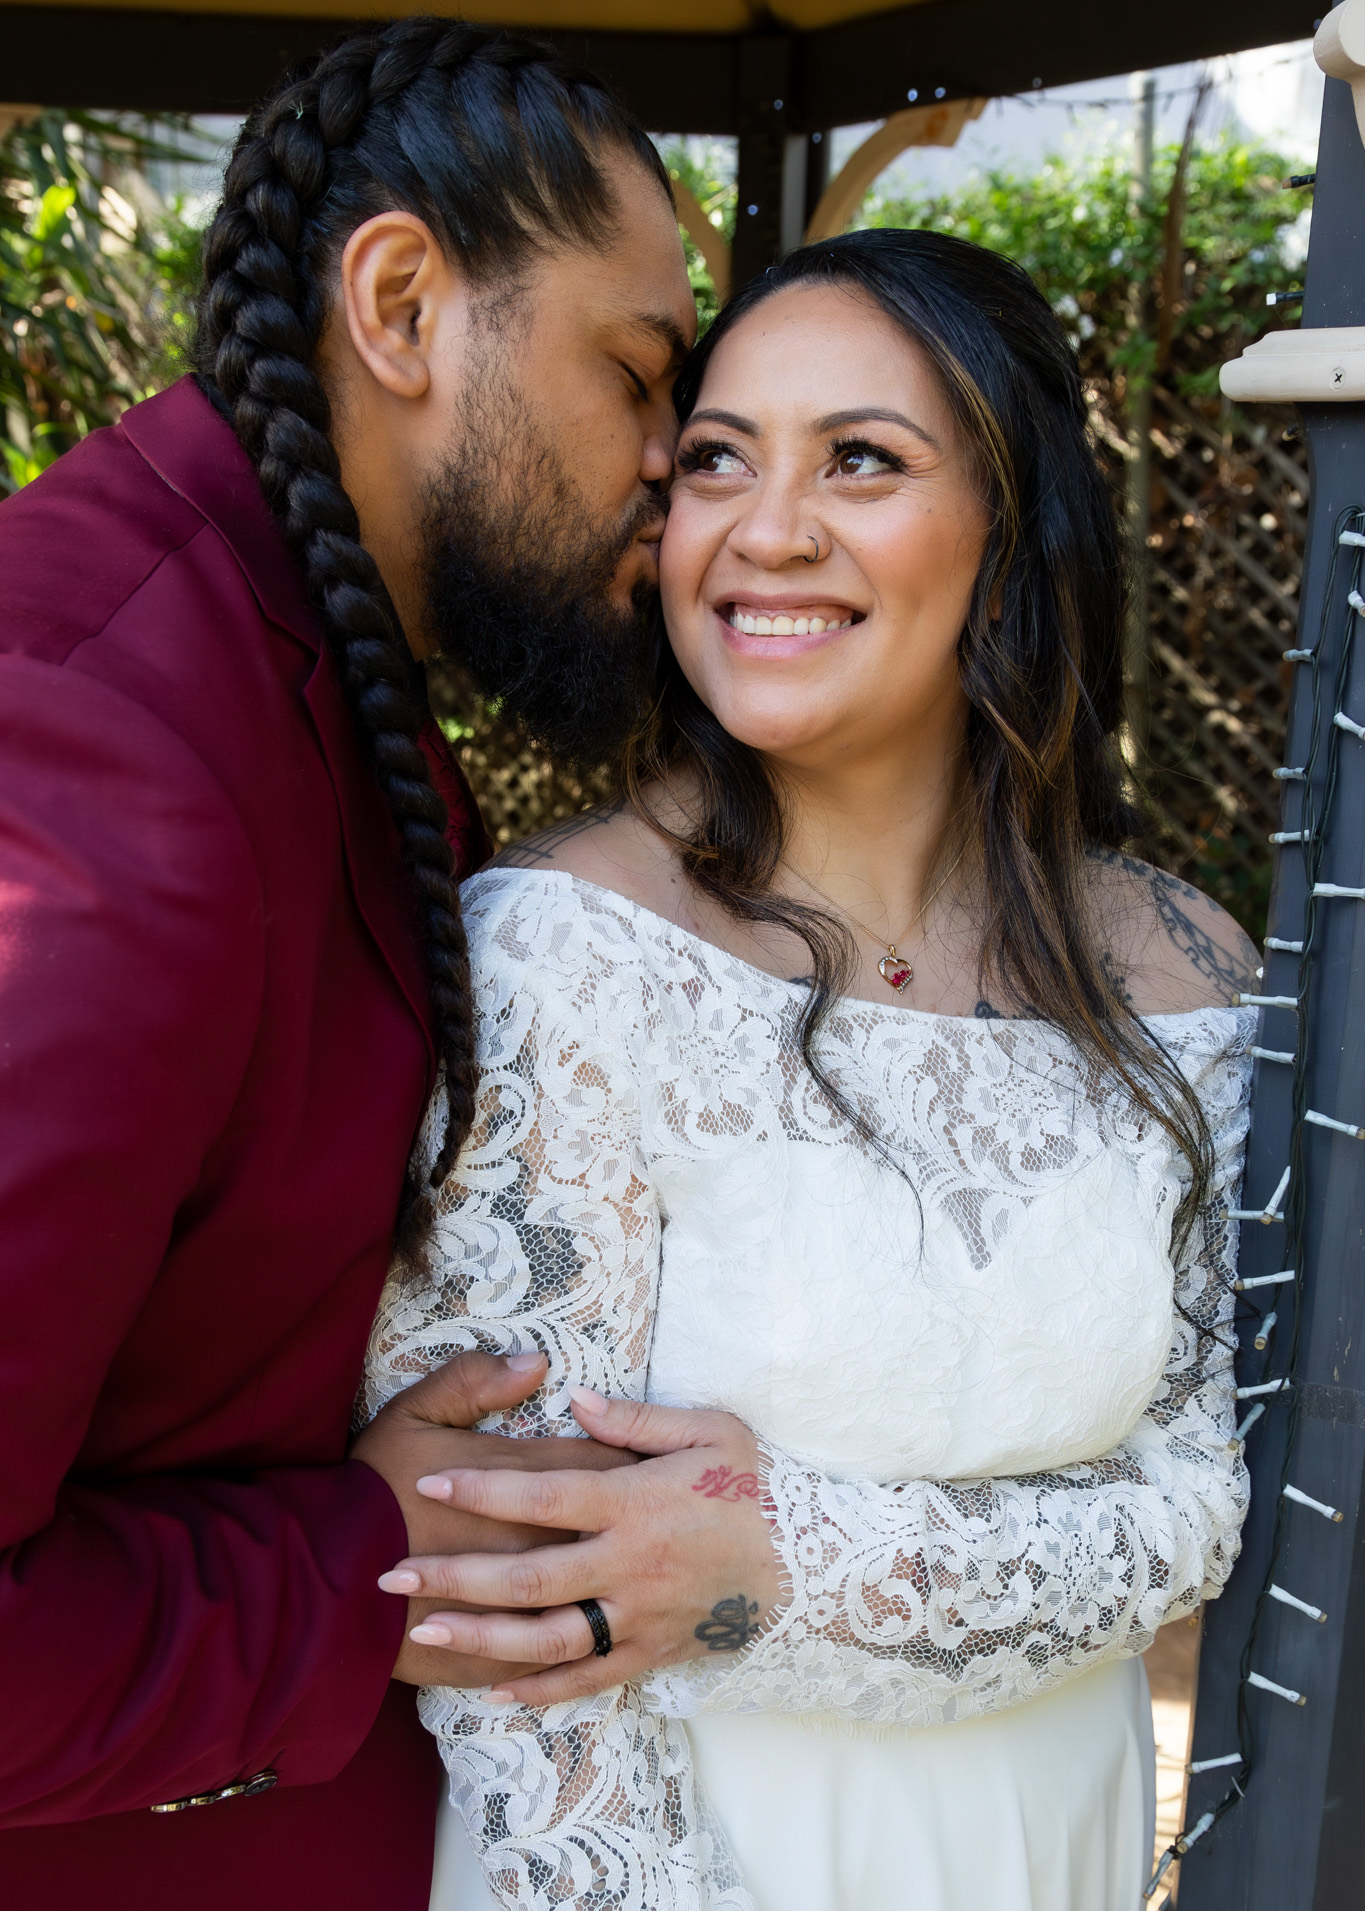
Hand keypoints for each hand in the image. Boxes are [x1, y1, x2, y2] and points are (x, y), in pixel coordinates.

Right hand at [351, 1352, 638, 1686]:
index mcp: (520, 1483)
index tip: (646, 1459)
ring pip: (594, 1595)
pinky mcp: (501, 1651)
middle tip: (661, 1515)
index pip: (602, 1467)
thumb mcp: (412, 1415)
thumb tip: (536, 1363)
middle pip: (612, 1529)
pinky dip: (580, 1644)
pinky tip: (596, 1632)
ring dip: (618, 1584)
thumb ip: (474, 1382)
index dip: (630, 1460)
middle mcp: (534, 1543)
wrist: (320, 1579)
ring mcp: (520, 1604)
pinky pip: (557, 1656)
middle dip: (638, 1521)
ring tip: (636, 1573)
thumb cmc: (369, 1491)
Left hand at [377, 1388, 783, 1706]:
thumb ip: (636, 1418)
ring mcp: (638, 1615)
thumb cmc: (757, 1484)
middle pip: (528, 1574)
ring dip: (480, 1637)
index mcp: (637, 1500)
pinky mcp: (652, 1652)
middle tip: (392, 1576)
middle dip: (455, 1575)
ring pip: (547, 1636)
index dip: (484, 1485)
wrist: (814, 1564)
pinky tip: (492, 1687)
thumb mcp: (711, 1429)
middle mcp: (629, 1563)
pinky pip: (587, 1678)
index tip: (431, 1477)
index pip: (546, 1492)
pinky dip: (539, 1687)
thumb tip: (571, 1398)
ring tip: (424, 1632)